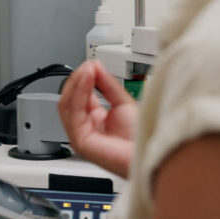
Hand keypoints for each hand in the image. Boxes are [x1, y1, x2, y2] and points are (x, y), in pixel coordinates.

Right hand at [58, 60, 137, 177]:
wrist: (153, 153)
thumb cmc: (142, 138)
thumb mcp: (123, 102)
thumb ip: (107, 84)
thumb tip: (94, 67)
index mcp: (94, 120)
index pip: (78, 96)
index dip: (82, 79)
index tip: (91, 65)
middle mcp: (84, 128)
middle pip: (68, 99)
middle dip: (77, 80)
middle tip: (88, 66)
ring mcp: (80, 135)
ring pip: (66, 104)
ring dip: (76, 83)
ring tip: (87, 70)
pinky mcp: (80, 141)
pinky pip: (73, 112)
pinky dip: (78, 93)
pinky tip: (87, 79)